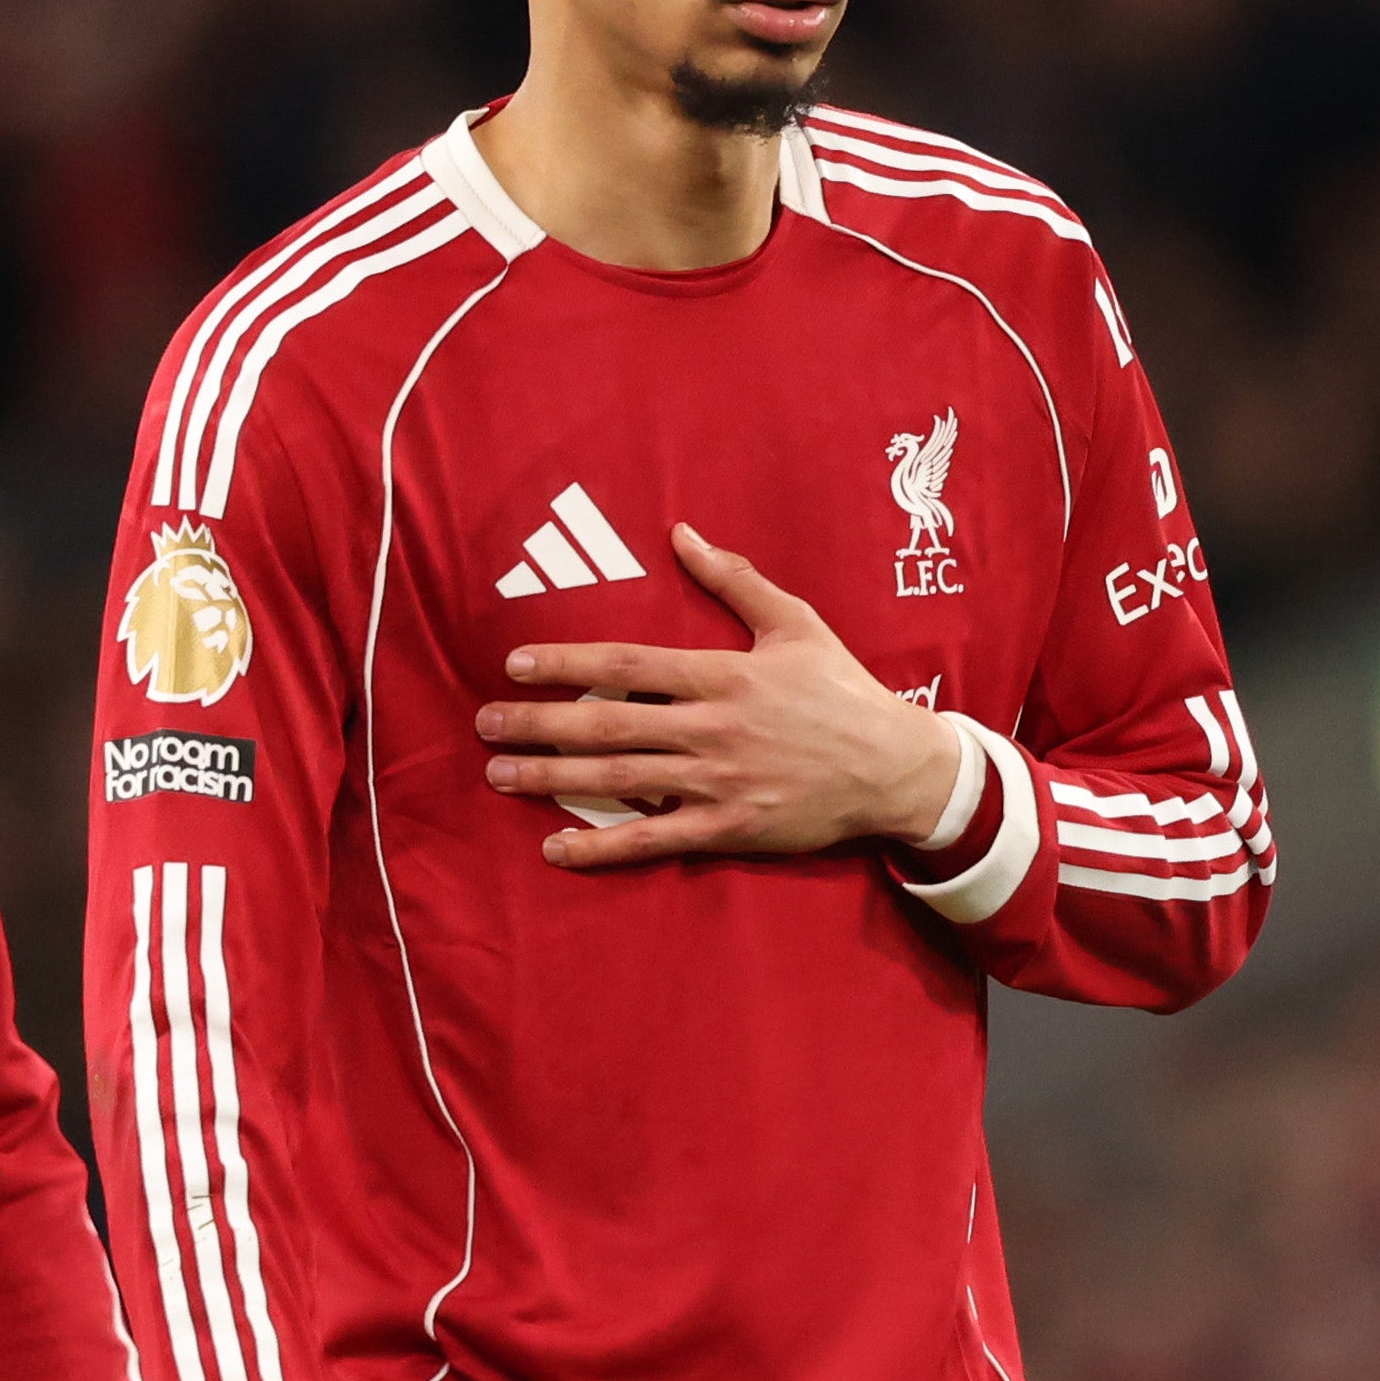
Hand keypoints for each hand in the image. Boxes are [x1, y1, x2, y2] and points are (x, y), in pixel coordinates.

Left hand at [478, 525, 959, 869]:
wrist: (895, 767)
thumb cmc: (843, 691)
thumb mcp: (795, 622)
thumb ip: (734, 580)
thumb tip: (682, 533)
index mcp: (722, 674)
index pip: (628, 665)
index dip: (567, 663)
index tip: (517, 664)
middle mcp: (712, 727)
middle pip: (608, 722)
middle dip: (539, 722)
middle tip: (485, 724)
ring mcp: (718, 782)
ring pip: (618, 778)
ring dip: (552, 777)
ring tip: (499, 774)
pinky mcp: (729, 828)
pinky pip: (653, 839)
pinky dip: (602, 847)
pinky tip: (555, 847)